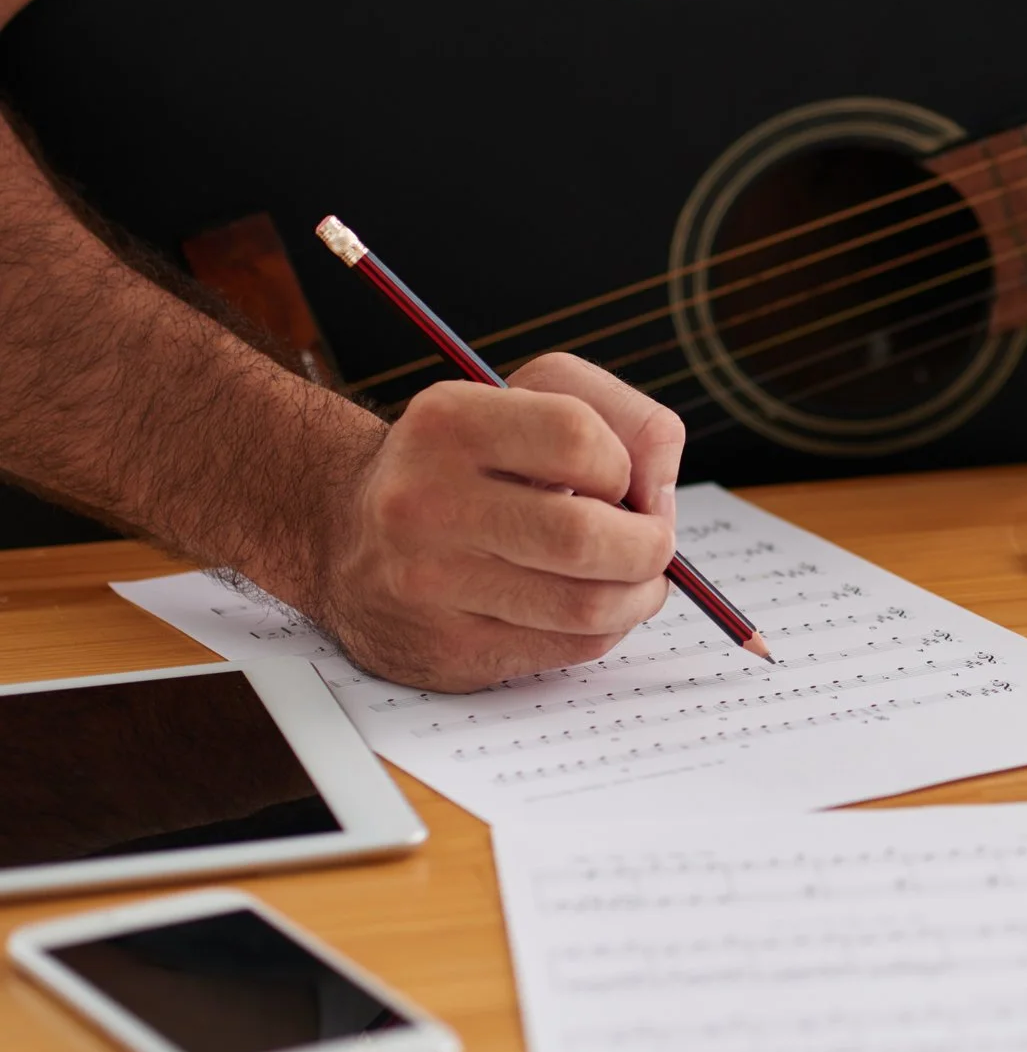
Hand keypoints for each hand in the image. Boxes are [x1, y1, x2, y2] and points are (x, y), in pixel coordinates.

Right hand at [310, 353, 684, 691]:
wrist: (343, 533)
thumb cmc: (464, 462)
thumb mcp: (527, 400)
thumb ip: (620, 419)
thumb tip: (660, 494)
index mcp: (449, 423)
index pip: (579, 438)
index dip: (626, 465)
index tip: (624, 481)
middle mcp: (425, 503)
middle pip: (586, 537)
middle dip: (651, 544)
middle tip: (653, 541)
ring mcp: (429, 585)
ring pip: (588, 606)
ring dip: (640, 594)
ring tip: (633, 576)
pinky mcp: (446, 650)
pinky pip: (568, 650)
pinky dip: (605, 628)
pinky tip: (590, 604)